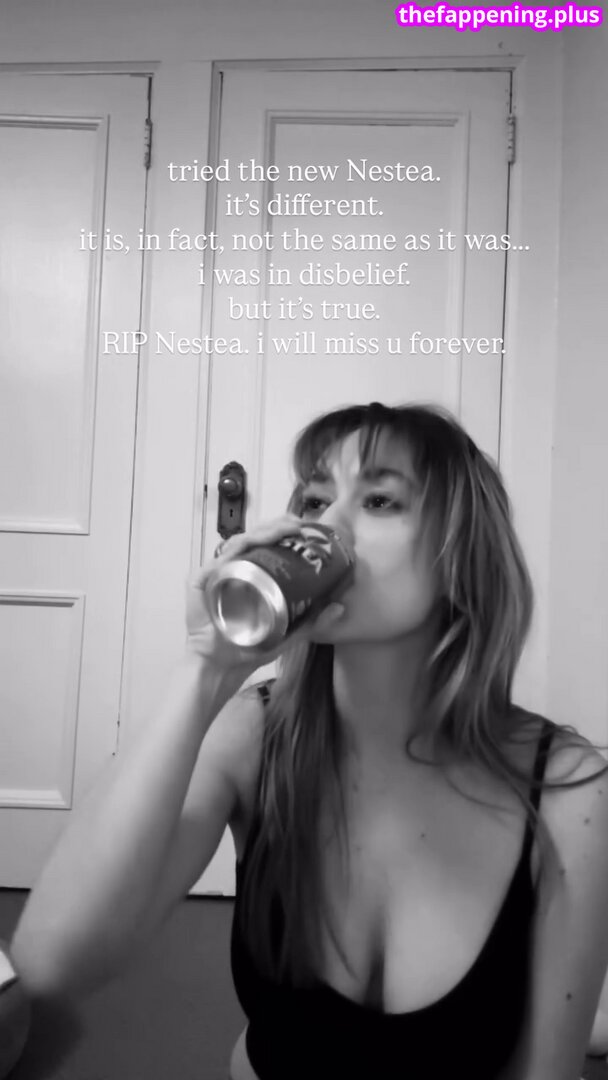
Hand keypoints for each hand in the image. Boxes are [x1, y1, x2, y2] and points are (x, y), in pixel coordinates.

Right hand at [185, 514, 345, 670]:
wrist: (220, 668)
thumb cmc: (246, 648)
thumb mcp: (288, 633)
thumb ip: (313, 622)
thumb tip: (340, 607)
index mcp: (251, 575)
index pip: (268, 545)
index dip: (285, 531)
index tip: (305, 528)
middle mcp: (233, 569)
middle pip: (255, 538)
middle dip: (277, 525)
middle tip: (298, 524)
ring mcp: (216, 573)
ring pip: (239, 542)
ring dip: (261, 532)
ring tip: (282, 530)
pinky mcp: (201, 580)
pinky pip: (219, 559)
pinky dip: (235, 550)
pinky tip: (250, 545)